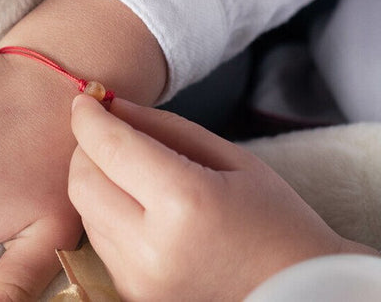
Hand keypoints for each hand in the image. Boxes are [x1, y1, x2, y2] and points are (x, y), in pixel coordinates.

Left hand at [68, 95, 378, 300]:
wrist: (298, 292)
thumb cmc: (276, 220)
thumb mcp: (233, 158)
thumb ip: (167, 128)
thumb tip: (115, 106)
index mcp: (185, 203)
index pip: (111, 148)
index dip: (90, 117)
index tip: (87, 98)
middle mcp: (152, 247)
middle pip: (82, 182)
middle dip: (88, 147)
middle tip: (112, 130)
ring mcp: (139, 280)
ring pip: (85, 212)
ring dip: (97, 180)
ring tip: (133, 168)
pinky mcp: (133, 296)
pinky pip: (101, 242)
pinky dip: (108, 213)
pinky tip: (141, 204)